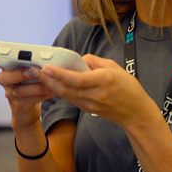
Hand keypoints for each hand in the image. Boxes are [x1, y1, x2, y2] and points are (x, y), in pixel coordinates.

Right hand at [0, 42, 55, 130]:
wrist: (28, 111)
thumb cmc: (32, 85)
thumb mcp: (32, 71)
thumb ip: (36, 63)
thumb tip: (52, 57)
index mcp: (8, 68)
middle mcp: (5, 81)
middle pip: (3, 77)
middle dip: (19, 74)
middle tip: (33, 71)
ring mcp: (10, 94)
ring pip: (18, 91)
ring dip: (36, 86)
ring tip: (49, 83)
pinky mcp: (19, 106)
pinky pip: (29, 100)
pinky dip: (43, 95)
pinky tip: (53, 91)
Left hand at [35, 54, 157, 128]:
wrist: (135, 112)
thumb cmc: (129, 88)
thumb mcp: (115, 67)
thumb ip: (95, 62)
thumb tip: (80, 59)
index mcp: (104, 80)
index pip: (77, 79)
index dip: (60, 74)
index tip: (47, 67)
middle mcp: (96, 94)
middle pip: (66, 89)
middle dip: (49, 80)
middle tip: (37, 71)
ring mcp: (91, 104)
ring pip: (66, 96)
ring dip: (52, 87)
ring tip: (41, 77)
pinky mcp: (88, 110)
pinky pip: (71, 99)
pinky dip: (61, 92)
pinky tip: (54, 86)